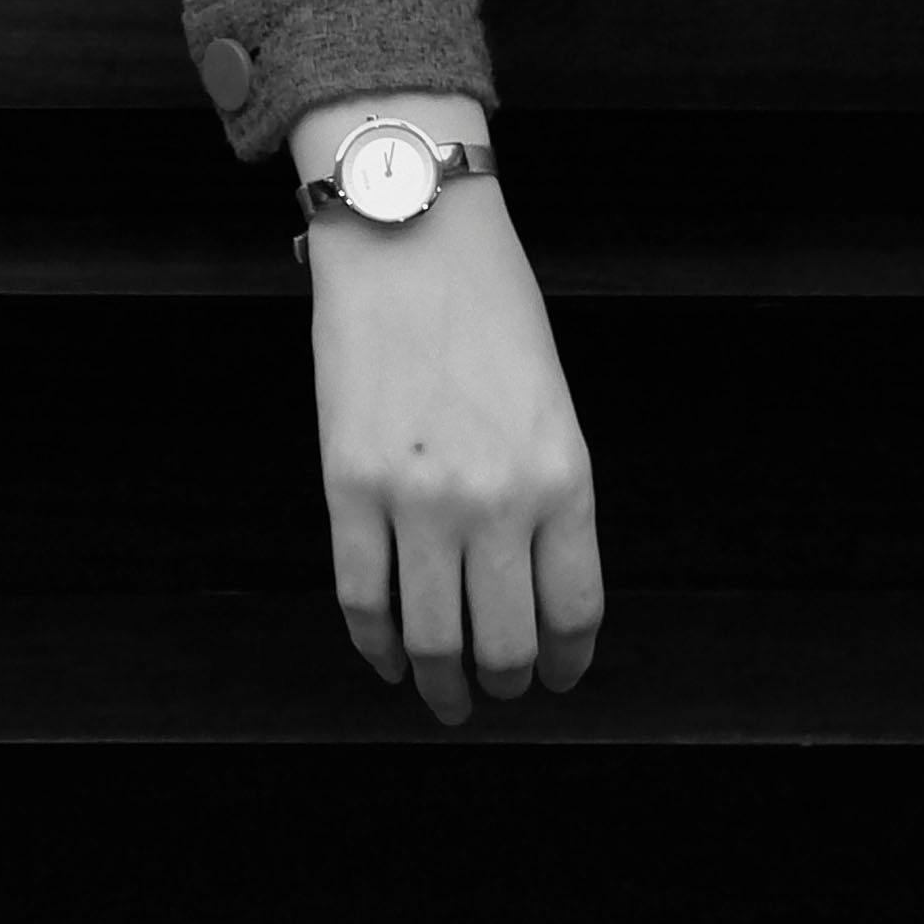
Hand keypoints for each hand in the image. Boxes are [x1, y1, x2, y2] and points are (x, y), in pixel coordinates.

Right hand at [309, 184, 601, 729]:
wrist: (410, 231)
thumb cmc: (489, 306)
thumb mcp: (552, 401)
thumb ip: (549, 493)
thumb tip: (535, 583)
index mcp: (563, 476)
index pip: (574, 612)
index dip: (566, 663)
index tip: (558, 678)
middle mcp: (497, 500)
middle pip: (506, 644)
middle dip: (506, 681)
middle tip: (501, 689)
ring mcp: (419, 499)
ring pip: (433, 640)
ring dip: (442, 683)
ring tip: (444, 691)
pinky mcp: (349, 488)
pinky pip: (361, 601)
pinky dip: (377, 645)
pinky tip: (388, 655)